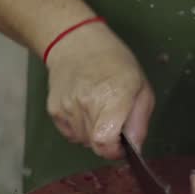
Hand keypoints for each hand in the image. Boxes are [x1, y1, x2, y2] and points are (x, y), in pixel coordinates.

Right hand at [45, 23, 154, 159]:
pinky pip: (70, 133)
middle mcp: (86, 104)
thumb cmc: (113, 62)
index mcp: (112, 97)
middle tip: (114, 121)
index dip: (115, 151)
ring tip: (98, 108)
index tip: (122, 144)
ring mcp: (66, 107)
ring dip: (93, 133)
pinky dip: (79, 128)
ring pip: (82, 141)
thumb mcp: (140, 86)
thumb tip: (135, 147)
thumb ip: (139, 121)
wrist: (76, 43)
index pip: (104, 143)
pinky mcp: (54, 110)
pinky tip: (84, 107)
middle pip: (95, 145)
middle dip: (108, 141)